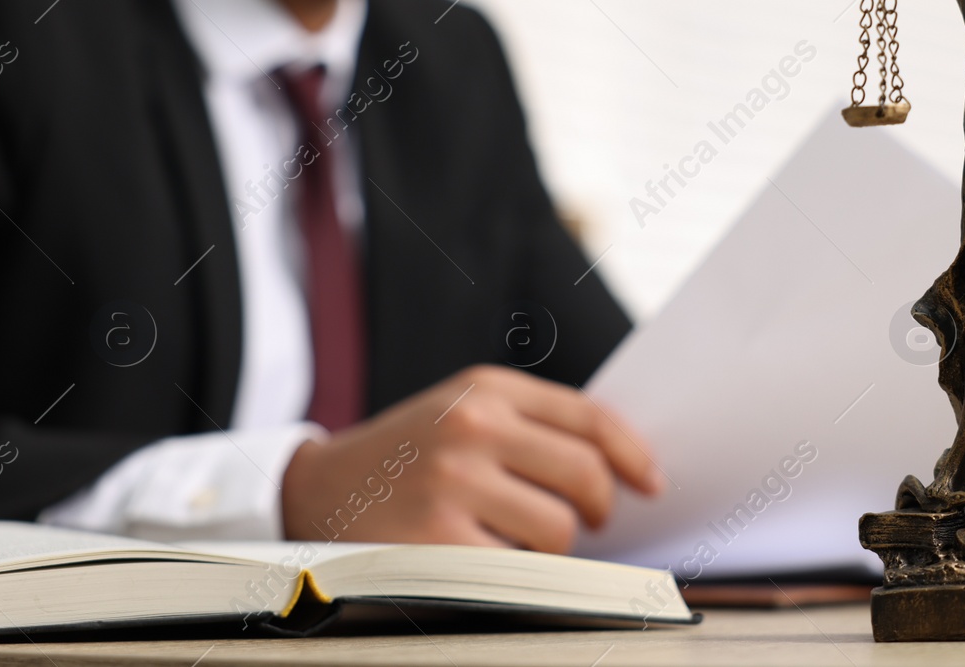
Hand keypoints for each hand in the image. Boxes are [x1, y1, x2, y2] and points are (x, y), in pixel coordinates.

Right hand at [280, 364, 663, 552]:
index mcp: (486, 390)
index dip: (633, 454)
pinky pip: (517, 569)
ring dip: (555, 548)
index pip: (589, 418)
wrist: (314, 490)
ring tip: (522, 541)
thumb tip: (624, 468)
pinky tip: (492, 562)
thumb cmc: (409, 456)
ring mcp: (452, 483)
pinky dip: (518, 574)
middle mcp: (471, 426)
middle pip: (585, 474)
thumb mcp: (463, 413)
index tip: (651, 482)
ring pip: (558, 528)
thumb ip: (534, 426)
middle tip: (592, 523)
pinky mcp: (435, 540)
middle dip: (600, 507)